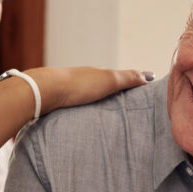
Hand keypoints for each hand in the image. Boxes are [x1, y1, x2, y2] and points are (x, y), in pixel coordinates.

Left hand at [24, 67, 153, 114]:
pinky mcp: (61, 101)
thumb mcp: (108, 80)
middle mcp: (85, 79)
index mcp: (98, 73)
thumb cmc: (77, 85)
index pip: (120, 77)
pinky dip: (88, 108)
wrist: (43, 92)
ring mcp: (72, 90)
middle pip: (105, 86)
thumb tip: (149, 75)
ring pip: (91, 96)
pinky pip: (80, 105)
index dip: (132, 83)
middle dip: (117, 94)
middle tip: (130, 106)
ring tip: (111, 116)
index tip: (144, 91)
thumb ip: (128, 78)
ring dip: (101, 102)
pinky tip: (88, 118)